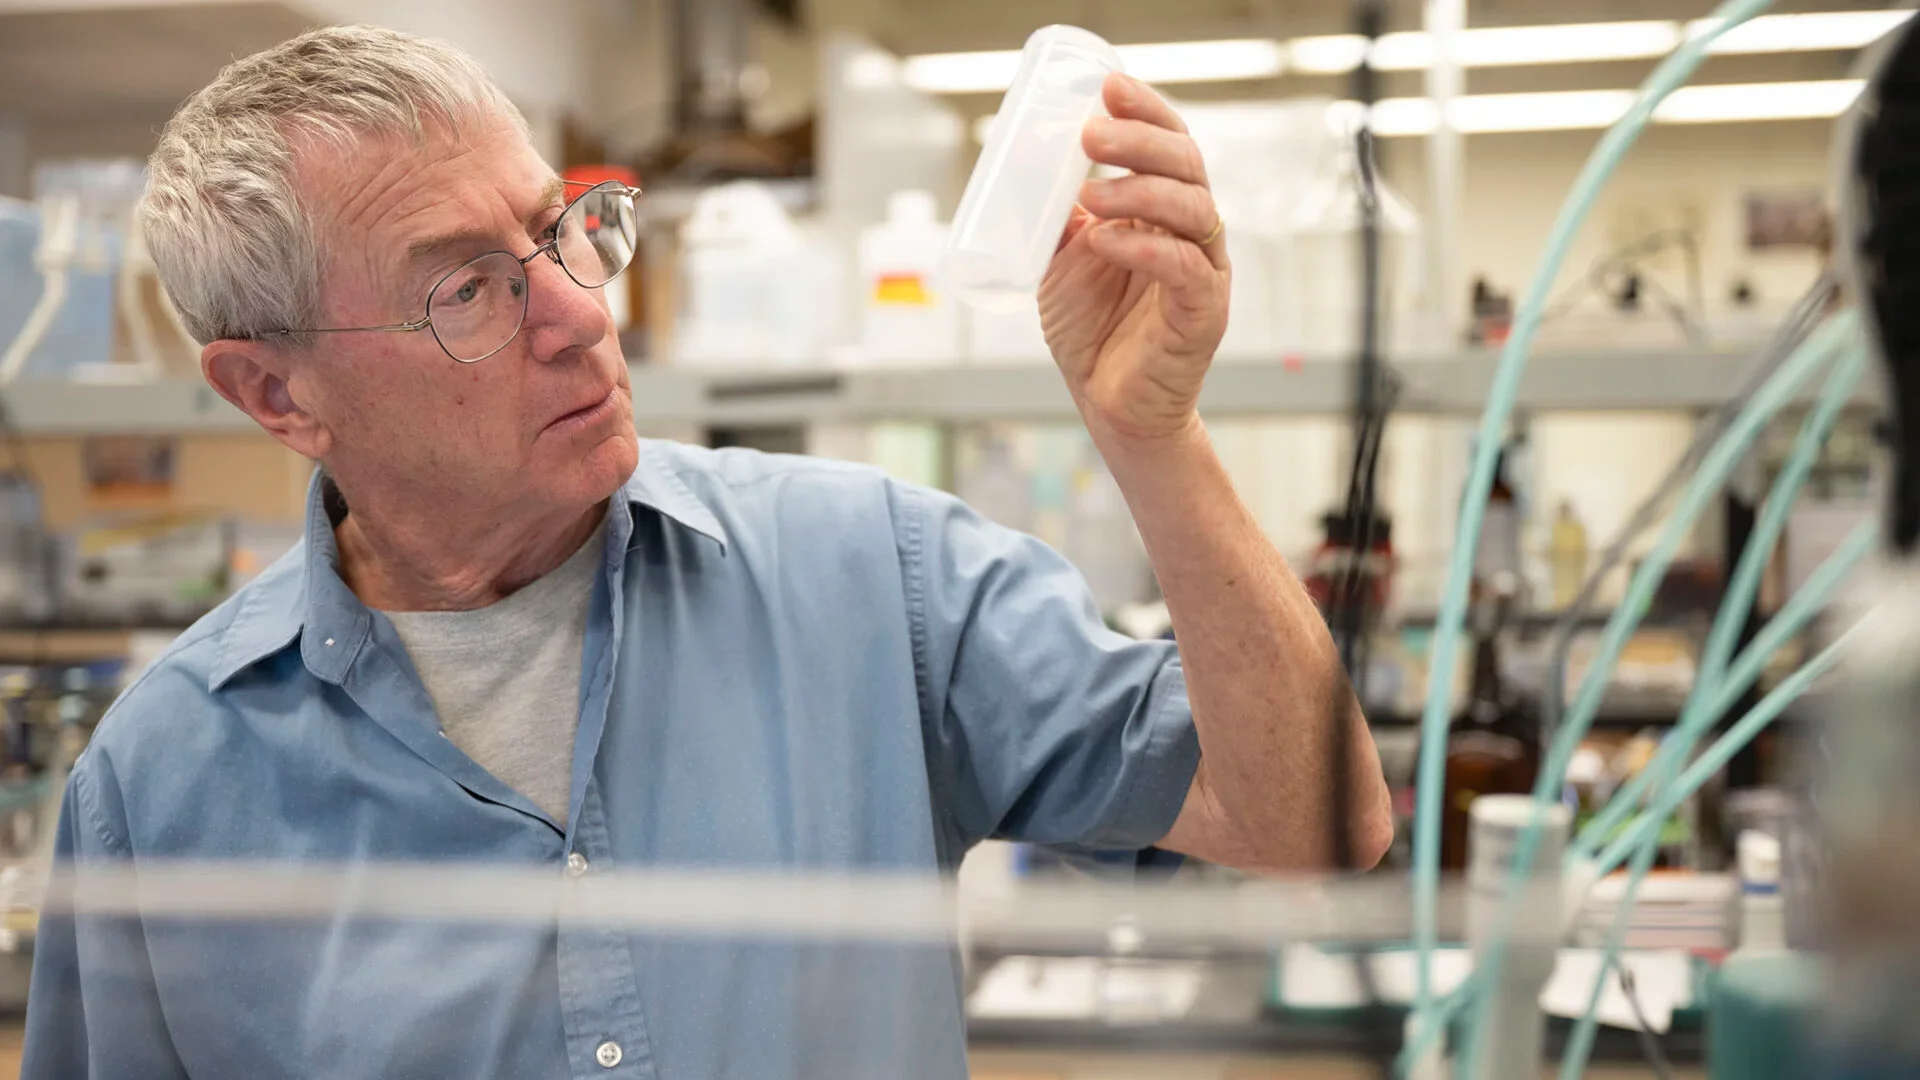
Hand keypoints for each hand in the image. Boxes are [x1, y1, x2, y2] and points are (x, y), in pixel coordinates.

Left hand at [1039, 74, 1230, 444]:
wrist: (1107, 404)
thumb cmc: (1092, 330)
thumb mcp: (1062, 259)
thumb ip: (1057, 217)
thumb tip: (1026, 167)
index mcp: (1164, 211)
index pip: (1169, 144)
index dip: (1146, 111)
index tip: (1108, 86)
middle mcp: (1193, 233)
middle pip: (1186, 165)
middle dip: (1140, 141)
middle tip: (1091, 135)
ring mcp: (1204, 270)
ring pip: (1193, 209)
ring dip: (1140, 192)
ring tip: (1091, 195)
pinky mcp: (1203, 313)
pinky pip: (1185, 268)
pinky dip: (1145, 247)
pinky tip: (1107, 240)